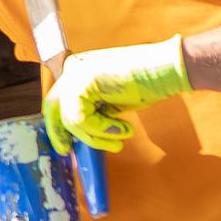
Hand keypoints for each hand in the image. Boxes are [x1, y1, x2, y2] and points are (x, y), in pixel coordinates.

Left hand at [42, 36, 190, 153]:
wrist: (168, 69)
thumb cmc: (147, 85)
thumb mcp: (112, 104)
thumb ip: (94, 114)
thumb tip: (82, 137)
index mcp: (78, 72)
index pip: (57, 102)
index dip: (58, 127)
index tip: (65, 146)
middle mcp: (73, 69)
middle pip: (53, 108)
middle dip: (60, 134)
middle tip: (68, 151)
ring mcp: (77, 73)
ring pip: (69, 118)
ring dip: (95, 137)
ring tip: (118, 141)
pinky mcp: (84, 80)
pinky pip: (81, 118)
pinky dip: (102, 130)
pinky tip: (124, 130)